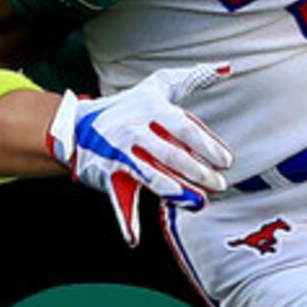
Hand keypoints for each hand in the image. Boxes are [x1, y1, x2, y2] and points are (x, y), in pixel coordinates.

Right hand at [45, 62, 234, 245]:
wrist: (77, 125)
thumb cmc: (129, 105)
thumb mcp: (159, 86)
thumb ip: (194, 78)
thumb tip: (229, 68)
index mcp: (150, 108)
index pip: (183, 127)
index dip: (207, 144)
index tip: (227, 161)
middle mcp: (133, 130)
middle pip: (170, 154)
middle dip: (197, 171)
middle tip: (219, 185)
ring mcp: (119, 154)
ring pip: (149, 176)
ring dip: (174, 192)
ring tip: (198, 203)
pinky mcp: (108, 176)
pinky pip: (118, 199)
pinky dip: (125, 221)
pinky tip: (135, 238)